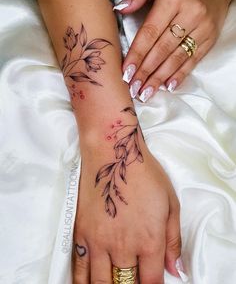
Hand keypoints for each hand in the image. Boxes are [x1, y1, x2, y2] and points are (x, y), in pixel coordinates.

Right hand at [72, 133, 184, 282]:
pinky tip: (89, 283)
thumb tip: (176, 270)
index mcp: (148, 241)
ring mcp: (98, 241)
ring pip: (100, 283)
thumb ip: (173, 240)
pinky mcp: (81, 233)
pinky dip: (83, 282)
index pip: (151, 282)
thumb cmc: (144, 174)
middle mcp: (122, 247)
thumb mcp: (170, 203)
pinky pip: (79, 269)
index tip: (151, 283)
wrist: (112, 154)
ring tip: (113, 282)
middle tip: (132, 279)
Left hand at [114, 0, 233, 100]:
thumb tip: (121, 9)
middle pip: (162, 50)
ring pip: (177, 58)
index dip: (137, 55)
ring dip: (159, 78)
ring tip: (146, 92)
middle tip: (133, 88)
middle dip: (146, 72)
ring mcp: (203, 28)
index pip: (150, 33)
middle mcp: (190, 14)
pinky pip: (193, 60)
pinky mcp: (210, 39)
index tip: (126, 72)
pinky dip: (180, 75)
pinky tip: (168, 87)